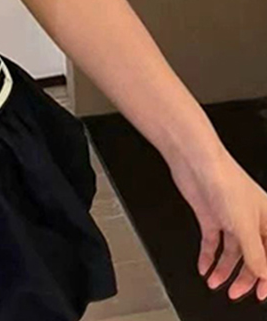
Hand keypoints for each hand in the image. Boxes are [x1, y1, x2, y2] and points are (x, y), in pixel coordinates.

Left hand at [168, 147, 266, 302]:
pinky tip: (205, 267)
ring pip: (232, 251)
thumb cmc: (225, 181)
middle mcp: (251, 220)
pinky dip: (208, 256)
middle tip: (235, 293)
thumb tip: (263, 275)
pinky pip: (212, 241)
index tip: (260, 294)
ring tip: (215, 283)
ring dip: (224, 270)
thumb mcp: (245, 225)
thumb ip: (256, 254)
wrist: (194, 161)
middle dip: (244, 277)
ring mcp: (229, 218)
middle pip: (252, 256)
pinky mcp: (210, 214)